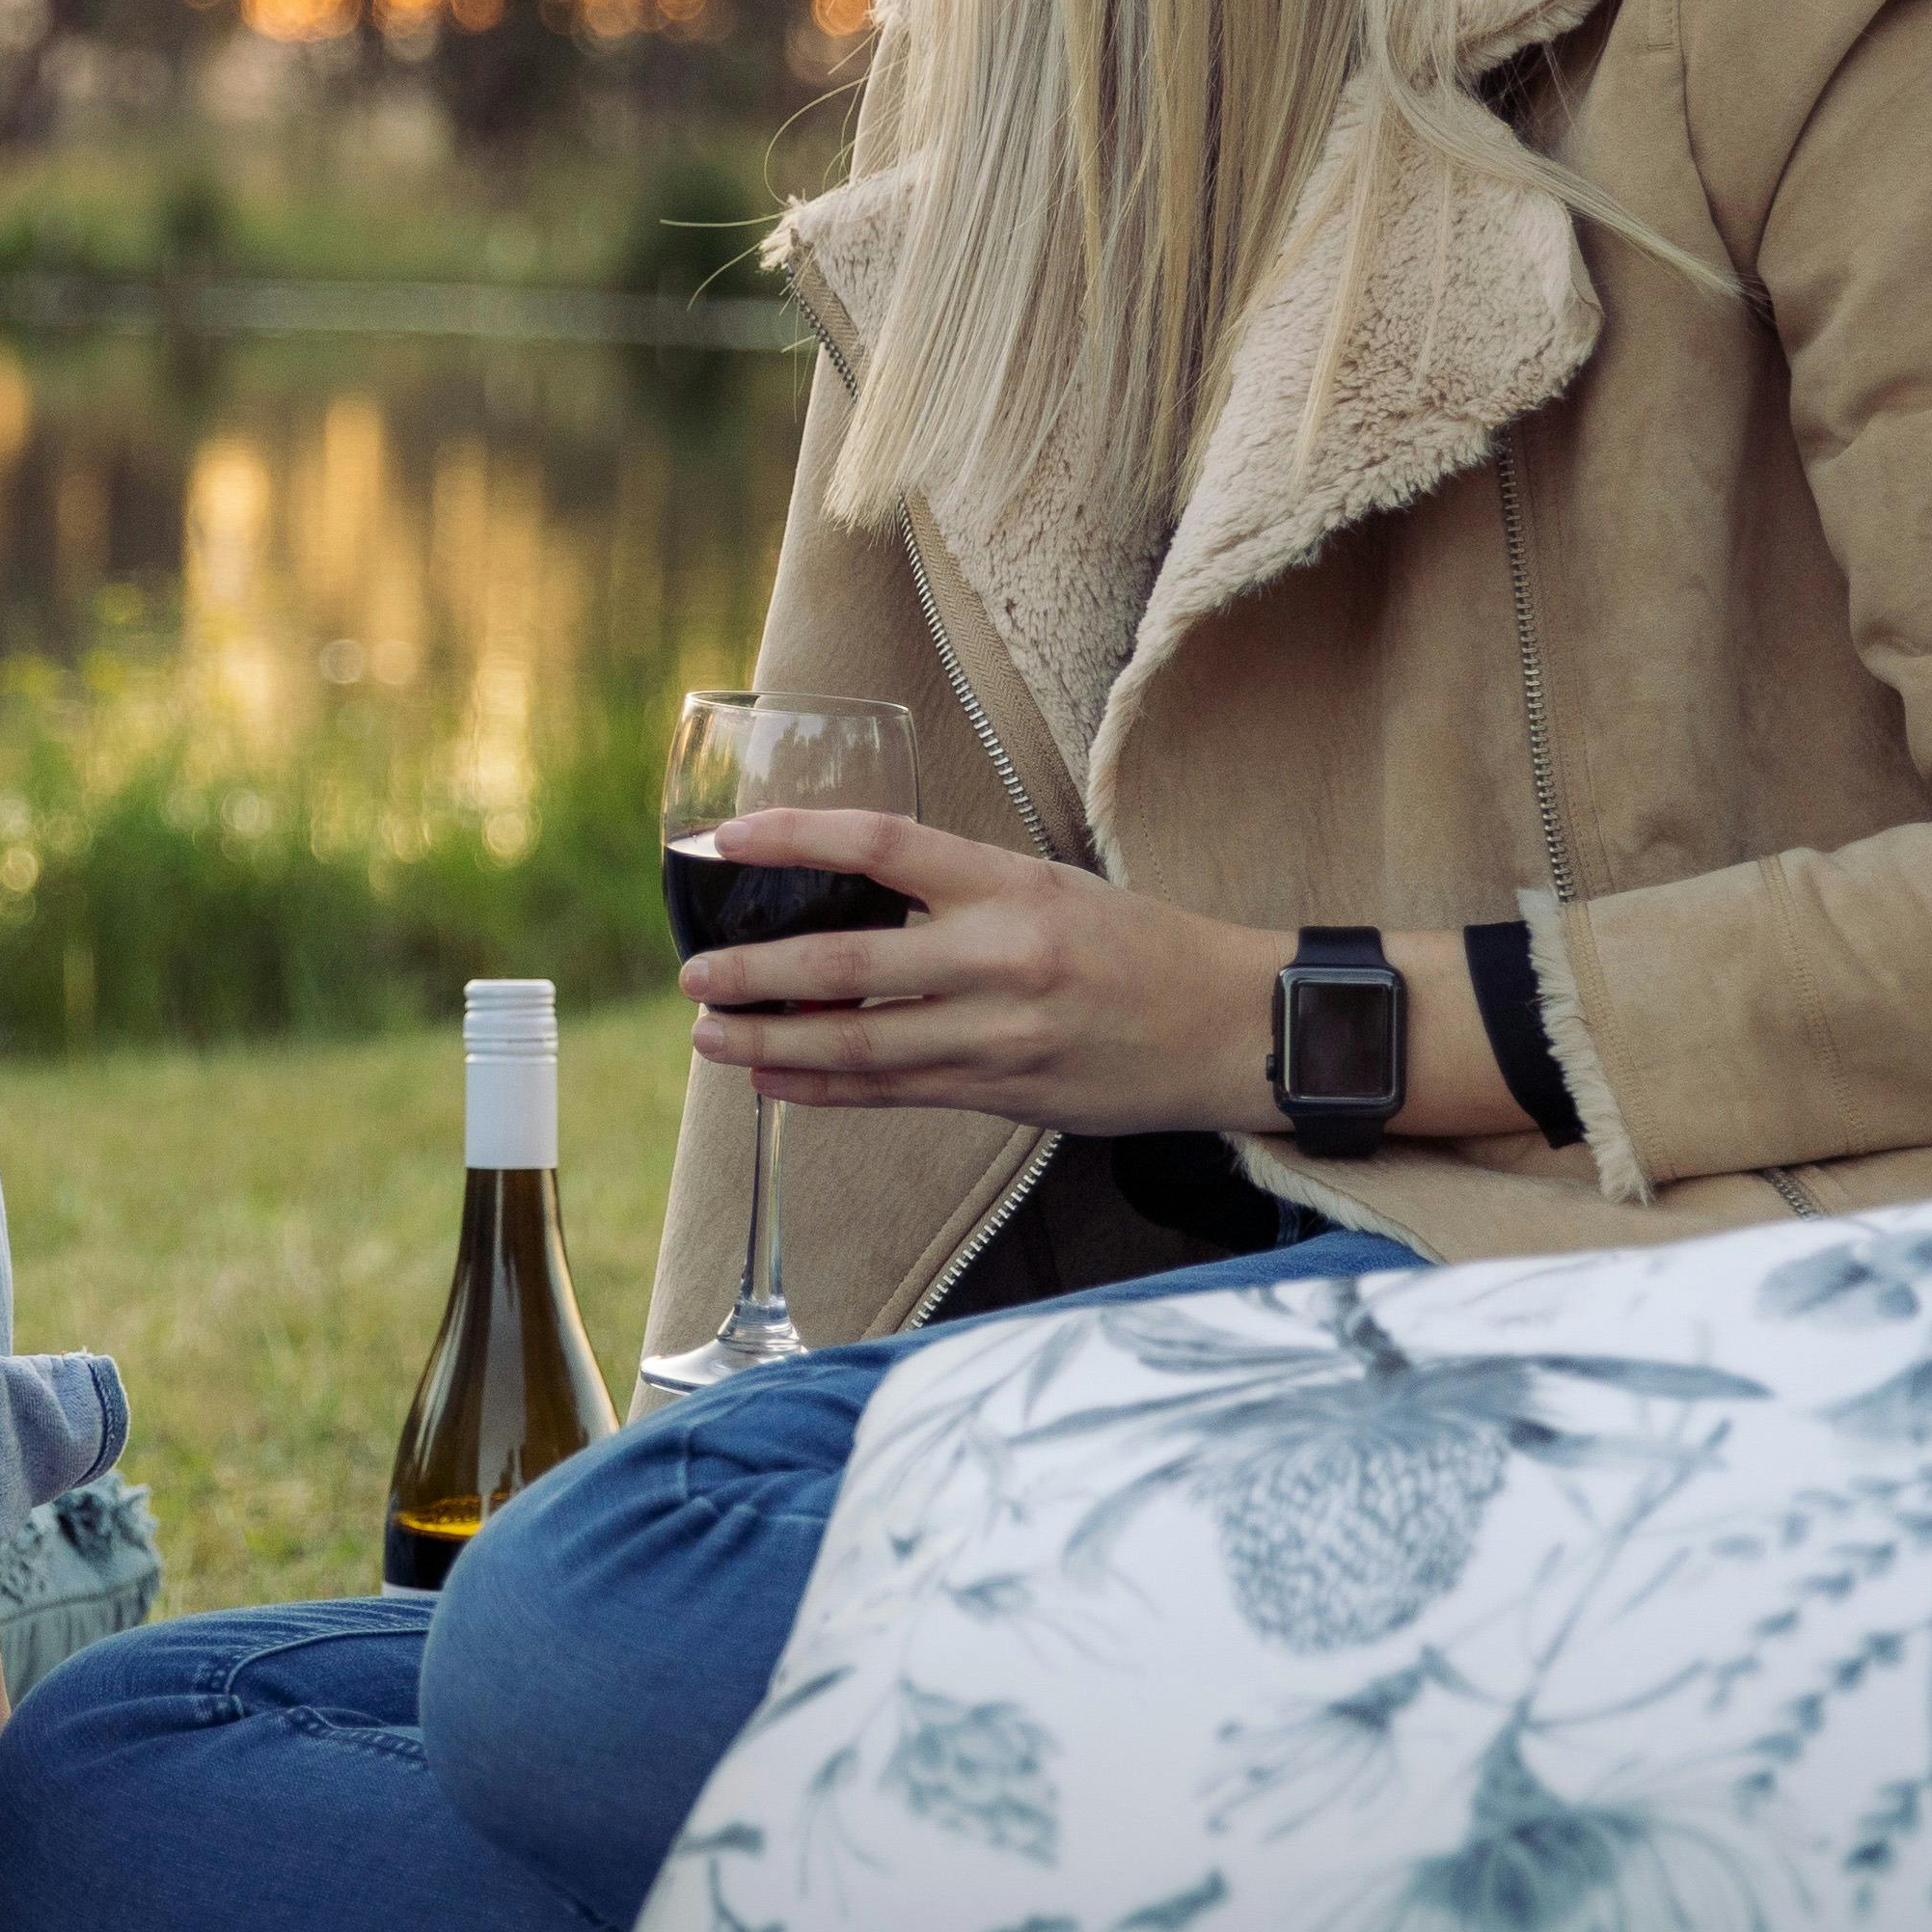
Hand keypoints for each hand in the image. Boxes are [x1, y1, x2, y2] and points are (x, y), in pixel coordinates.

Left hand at [679, 808, 1516, 1140]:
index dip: (794, 837)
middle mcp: (1001, 955)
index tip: (726, 842)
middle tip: (694, 976)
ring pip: (857, 1044)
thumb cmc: (1142, 947)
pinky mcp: (1007, 1094)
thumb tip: (849, 901)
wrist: (1238, 1027)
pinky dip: (823, 1091)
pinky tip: (775, 1084)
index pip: (881, 844)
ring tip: (713, 1038)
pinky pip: (893, 1092)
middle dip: (755, 974)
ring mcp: (1002, 1034)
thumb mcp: (1052, 887)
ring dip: (772, 1045)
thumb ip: (959, 895)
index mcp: (1011, 883)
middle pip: (845, 960)